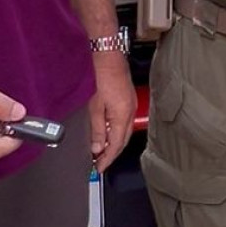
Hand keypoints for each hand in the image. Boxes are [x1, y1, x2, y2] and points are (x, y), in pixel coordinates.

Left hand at [89, 50, 135, 172]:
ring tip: (101, 151)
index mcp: (123, 116)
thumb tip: (98, 148)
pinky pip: (124, 123)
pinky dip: (116, 132)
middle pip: (123, 141)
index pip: (116, 145)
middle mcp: (130, 113)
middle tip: (99, 163)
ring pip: (124, 132)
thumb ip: (97, 130)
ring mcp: (131, 106)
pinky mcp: (128, 101)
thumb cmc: (101, 78)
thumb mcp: (95, 107)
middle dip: (111, 153)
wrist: (109, 58)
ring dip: (114, 143)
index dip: (107, 158)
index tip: (99, 168)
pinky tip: (107, 133)